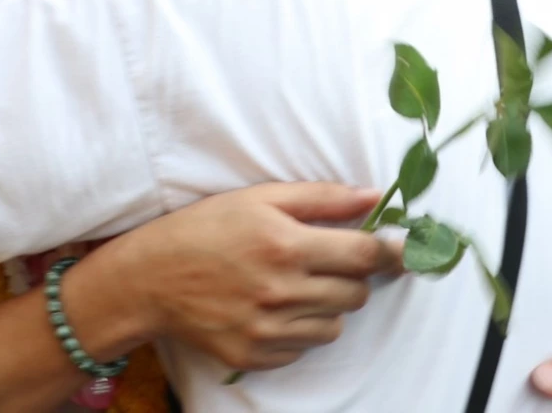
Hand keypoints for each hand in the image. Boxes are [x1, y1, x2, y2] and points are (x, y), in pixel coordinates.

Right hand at [96, 183, 399, 371]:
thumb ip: (320, 197)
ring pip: (334, 326)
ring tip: (295, 285)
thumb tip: (373, 195)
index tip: (403, 250)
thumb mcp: (258, 198)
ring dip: (327, 306)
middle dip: (352, 276)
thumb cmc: (204, 228)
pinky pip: (303, 348)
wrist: (149, 277)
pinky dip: (298, 330)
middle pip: (355, 294)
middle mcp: (280, 290)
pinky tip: (273, 308)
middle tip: (326, 261)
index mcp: (285, 245)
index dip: (390, 252)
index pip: (364, 255)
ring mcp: (267, 329)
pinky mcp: (255, 355)